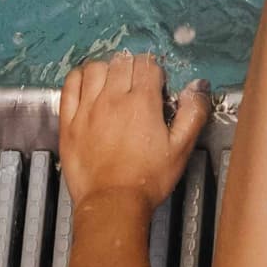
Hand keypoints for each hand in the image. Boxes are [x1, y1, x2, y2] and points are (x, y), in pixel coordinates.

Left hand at [59, 52, 211, 207]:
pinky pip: (69, 86)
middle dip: (132, 67)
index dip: (155, 71)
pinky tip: (87, 85)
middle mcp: (113, 99)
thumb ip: (193, 114)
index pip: (148, 65)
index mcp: (142, 102)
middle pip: (122, 62)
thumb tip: (197, 88)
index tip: (156, 85)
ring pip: (95, 69)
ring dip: (106, 69)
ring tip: (112, 82)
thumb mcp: (181, 149)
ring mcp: (87, 109)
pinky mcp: (69, 123)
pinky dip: (79, 78)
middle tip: (136, 84)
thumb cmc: (147, 180)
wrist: (112, 204)